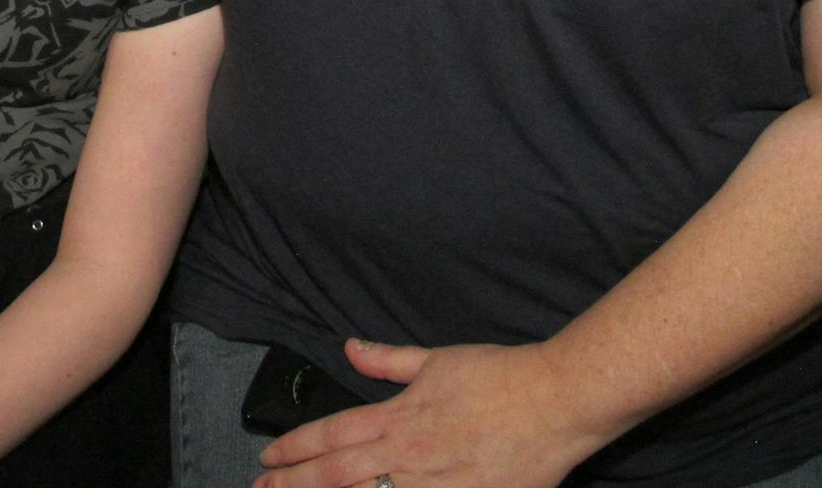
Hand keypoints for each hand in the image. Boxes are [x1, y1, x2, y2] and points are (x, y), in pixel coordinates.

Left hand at [255, 338, 576, 487]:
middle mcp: (409, 454)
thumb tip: (349, 349)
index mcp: (400, 415)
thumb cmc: (497, 376)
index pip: (334, 434)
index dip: (296, 448)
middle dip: (295, 484)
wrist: (553, 402)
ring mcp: (435, 486)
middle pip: (338, 475)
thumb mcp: (436, 359)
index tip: (268, 458)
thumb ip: (388, 360)